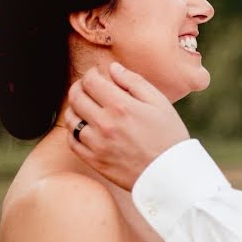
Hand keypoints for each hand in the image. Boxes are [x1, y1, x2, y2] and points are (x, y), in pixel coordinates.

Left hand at [64, 62, 188, 190]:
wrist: (170, 173)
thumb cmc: (168, 136)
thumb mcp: (159, 102)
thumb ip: (134, 82)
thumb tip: (112, 68)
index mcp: (121, 106)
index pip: (91, 81)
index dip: (91, 73)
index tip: (97, 74)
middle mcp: (105, 124)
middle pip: (76, 97)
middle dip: (79, 86)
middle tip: (87, 86)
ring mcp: (97, 143)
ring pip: (71, 118)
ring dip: (75, 107)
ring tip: (86, 106)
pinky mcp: (94, 160)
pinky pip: (72, 141)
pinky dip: (73, 130)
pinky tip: (85, 127)